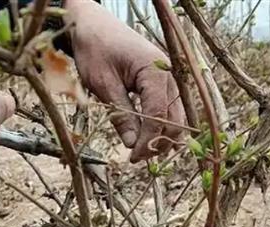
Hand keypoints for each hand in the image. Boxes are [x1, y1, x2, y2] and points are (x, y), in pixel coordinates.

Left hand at [63, 0, 184, 162]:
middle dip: (158, 143)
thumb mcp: (103, 84)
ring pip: (176, 117)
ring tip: (140, 150)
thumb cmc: (95, 49)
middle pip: (175, 120)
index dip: (148, 142)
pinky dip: (161, 125)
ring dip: (162, 137)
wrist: (93, 24)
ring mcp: (170, 78)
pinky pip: (170, 109)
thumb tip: (133, 145)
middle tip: (135, 159)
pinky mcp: (164, 82)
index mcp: (156, 72)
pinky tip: (146, 136)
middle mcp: (170, 76)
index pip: (159, 117)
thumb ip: (121, 114)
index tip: (133, 158)